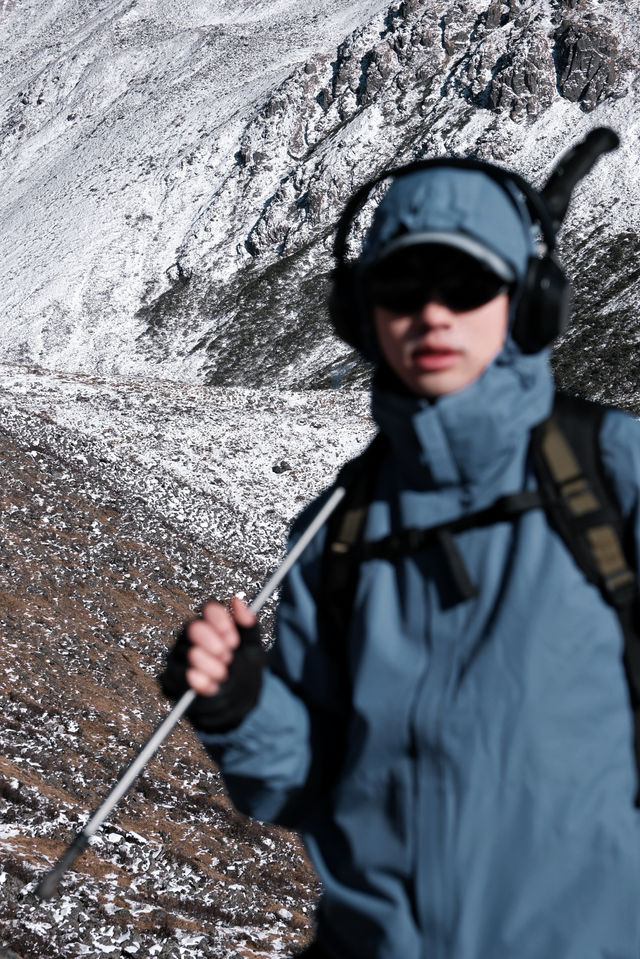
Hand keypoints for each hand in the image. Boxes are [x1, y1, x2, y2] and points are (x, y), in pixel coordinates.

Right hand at [159, 597, 265, 732]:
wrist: (240, 703)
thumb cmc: (244, 671)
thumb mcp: (253, 648)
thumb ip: (248, 625)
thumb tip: (237, 601)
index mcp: (212, 626)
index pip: (209, 610)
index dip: (221, 622)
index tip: (234, 639)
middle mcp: (192, 639)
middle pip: (194, 628)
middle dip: (212, 642)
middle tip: (227, 656)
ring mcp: (180, 659)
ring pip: (187, 653)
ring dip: (207, 663)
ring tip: (222, 674)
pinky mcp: (173, 681)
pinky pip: (178, 677)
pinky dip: (197, 682)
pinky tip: (211, 686)